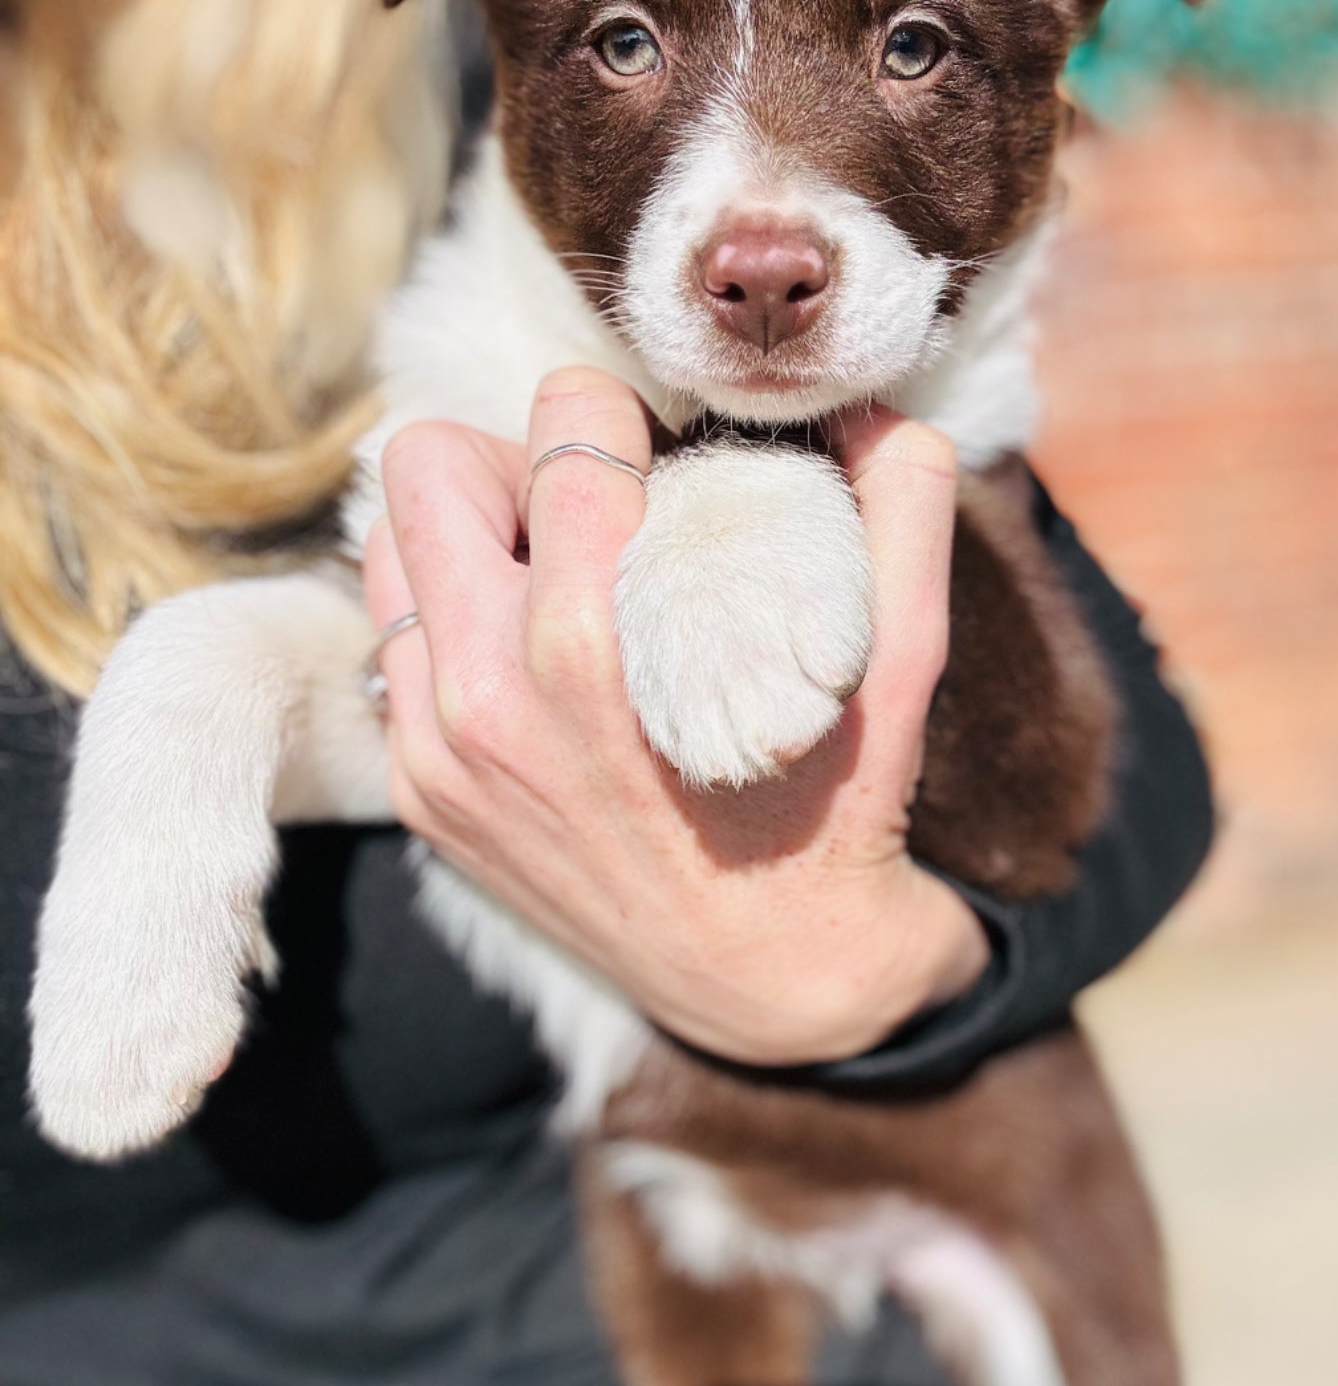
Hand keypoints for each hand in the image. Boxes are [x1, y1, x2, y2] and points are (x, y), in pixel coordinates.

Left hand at [364, 369, 988, 1064]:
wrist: (773, 980)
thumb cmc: (836, 812)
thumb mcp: (899, 663)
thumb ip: (899, 512)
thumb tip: (875, 405)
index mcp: (597, 642)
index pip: (561, 422)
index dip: (615, 410)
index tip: (653, 452)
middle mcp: (491, 694)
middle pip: (428, 463)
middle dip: (512, 458)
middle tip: (584, 504)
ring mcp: (439, 752)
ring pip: (389, 548)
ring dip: (465, 536)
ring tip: (548, 571)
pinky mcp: (420, 797)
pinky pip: (391, 648)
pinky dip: (452, 624)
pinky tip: (529, 655)